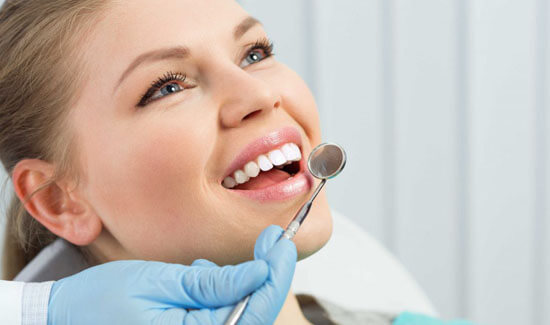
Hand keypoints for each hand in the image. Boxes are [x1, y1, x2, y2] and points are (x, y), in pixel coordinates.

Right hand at [47, 224, 296, 324]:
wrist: (68, 317)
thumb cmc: (103, 302)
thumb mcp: (160, 283)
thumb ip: (212, 284)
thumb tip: (260, 274)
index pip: (257, 310)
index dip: (276, 274)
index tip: (281, 243)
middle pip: (254, 312)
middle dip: (265, 275)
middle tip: (269, 241)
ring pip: (239, 312)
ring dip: (237, 285)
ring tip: (200, 268)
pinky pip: (220, 316)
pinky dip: (218, 294)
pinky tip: (194, 279)